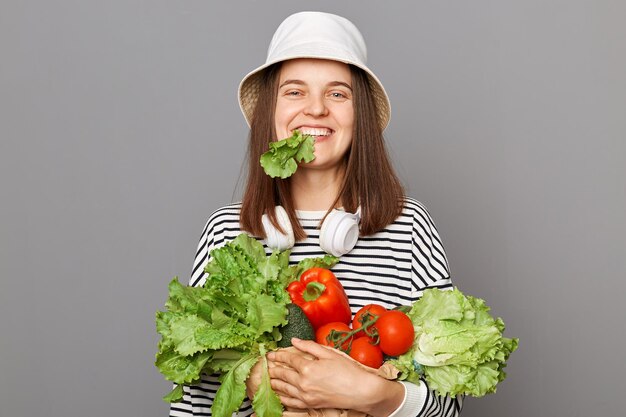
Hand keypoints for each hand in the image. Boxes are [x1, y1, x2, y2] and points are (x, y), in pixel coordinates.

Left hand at [267, 338, 403, 416]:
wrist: (360, 391)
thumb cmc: (348, 371)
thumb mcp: (329, 353)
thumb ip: (310, 346)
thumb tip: (295, 341)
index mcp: (308, 367)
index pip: (289, 359)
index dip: (278, 355)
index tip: (271, 353)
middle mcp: (304, 383)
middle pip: (283, 374)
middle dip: (273, 369)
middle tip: (265, 366)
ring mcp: (306, 395)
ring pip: (284, 389)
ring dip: (274, 384)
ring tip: (267, 379)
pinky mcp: (310, 404)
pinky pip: (291, 403)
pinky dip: (282, 399)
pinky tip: (278, 396)